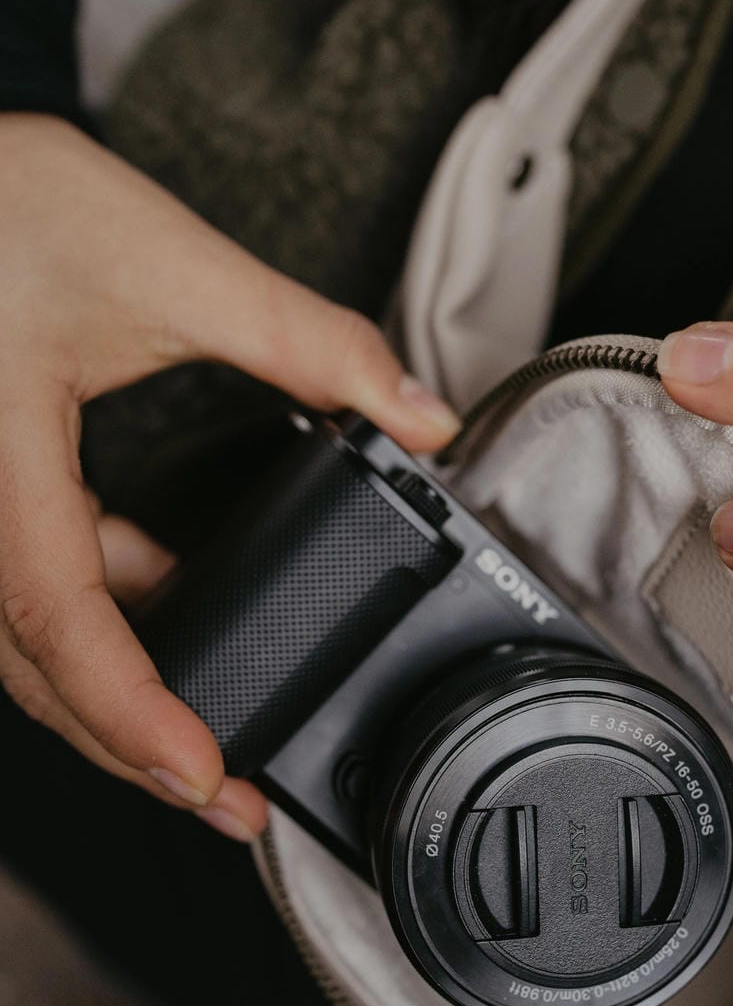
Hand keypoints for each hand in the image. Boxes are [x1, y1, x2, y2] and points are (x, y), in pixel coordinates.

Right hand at [0, 115, 459, 839]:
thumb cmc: (12, 203)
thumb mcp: (172, 264)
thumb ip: (309, 342)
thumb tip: (419, 412)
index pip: (61, 616)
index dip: (131, 711)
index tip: (203, 775)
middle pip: (35, 667)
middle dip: (134, 742)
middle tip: (228, 802)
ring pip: (28, 640)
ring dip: (119, 690)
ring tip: (210, 729)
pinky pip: (31, 587)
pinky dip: (103, 614)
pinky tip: (171, 598)